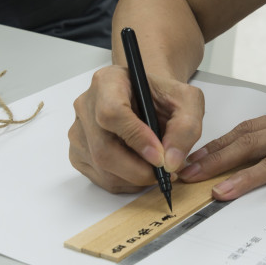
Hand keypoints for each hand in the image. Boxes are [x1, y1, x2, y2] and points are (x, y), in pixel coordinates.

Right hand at [68, 64, 204, 192]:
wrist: (148, 99)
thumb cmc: (163, 96)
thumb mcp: (187, 101)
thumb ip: (186, 127)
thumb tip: (171, 162)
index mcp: (108, 82)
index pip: (112, 113)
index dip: (137, 139)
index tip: (160, 155)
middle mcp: (86, 106)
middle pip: (103, 149)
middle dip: (139, 169)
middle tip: (165, 171)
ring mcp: (79, 131)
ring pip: (102, 168)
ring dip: (135, 178)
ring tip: (156, 167)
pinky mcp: (78, 153)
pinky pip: (100, 178)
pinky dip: (126, 182)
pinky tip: (141, 169)